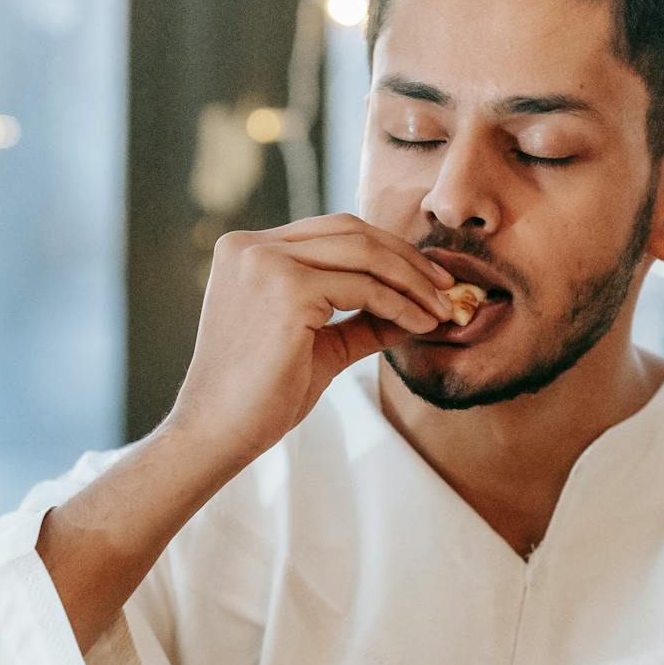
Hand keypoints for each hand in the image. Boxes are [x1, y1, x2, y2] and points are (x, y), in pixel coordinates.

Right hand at [162, 214, 457, 468]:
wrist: (216, 434)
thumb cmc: (259, 396)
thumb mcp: (319, 346)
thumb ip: (360, 319)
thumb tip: (416, 308)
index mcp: (247, 250)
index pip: (331, 232)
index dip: (385, 249)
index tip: (426, 279)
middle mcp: (251, 246)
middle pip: (350, 230)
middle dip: (406, 258)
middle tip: (447, 288)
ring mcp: (265, 263)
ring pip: (362, 252)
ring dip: (412, 281)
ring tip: (442, 309)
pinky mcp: (284, 288)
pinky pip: (362, 288)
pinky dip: (399, 304)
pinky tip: (419, 325)